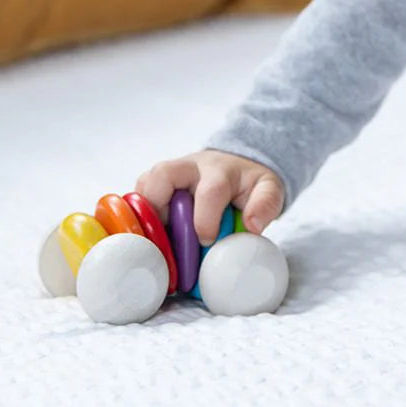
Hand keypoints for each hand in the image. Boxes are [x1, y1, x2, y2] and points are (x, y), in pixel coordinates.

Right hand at [135, 149, 285, 244]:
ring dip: (141, 214)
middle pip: (162, 176)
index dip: (205, 219)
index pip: (210, 191)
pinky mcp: (155, 183)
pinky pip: (137, 195)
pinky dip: (135, 216)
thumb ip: (266, 205)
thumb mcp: (269, 189)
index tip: (207, 240)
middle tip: (162, 241)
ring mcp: (169, 173)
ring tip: (148, 242)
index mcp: (220, 171)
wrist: (237, 164)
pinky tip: (143, 238)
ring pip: (144, 183)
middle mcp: (189, 167)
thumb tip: (253, 226)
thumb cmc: (249, 182)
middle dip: (158, 209)